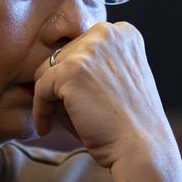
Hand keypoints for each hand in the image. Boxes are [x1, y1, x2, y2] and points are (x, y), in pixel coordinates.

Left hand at [31, 22, 173, 168]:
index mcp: (123, 33)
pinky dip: (40, 111)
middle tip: (74, 114)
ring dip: (52, 97)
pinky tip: (46, 128)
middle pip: (62, 56)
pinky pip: (40, 88)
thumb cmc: (130, 123)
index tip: (78, 99)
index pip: (81, 47)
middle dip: (63, 85)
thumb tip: (49, 63)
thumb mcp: (120, 79)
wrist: (141, 149)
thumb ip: (95, 64)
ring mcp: (89, 50)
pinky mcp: (71, 70)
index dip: (76, 76)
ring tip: (65, 120)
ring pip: (47, 70)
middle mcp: (108, 33)